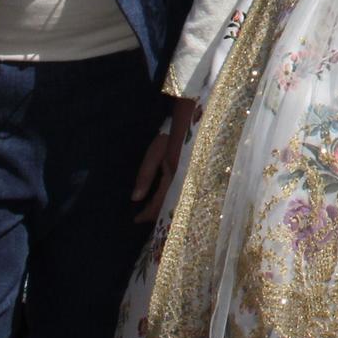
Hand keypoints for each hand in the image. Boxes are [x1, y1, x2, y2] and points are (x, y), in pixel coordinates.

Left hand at [132, 97, 196, 223]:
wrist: (199, 117)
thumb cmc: (175, 133)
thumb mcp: (156, 152)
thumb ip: (146, 175)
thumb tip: (135, 198)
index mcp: (175, 177)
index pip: (160, 203)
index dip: (148, 213)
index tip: (136, 220)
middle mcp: (187, 182)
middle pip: (172, 207)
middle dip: (160, 214)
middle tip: (148, 220)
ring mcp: (196, 179)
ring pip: (181, 201)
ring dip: (170, 207)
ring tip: (159, 212)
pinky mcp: (201, 174)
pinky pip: (186, 191)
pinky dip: (177, 197)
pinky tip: (173, 197)